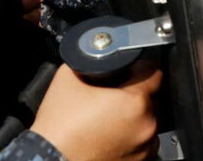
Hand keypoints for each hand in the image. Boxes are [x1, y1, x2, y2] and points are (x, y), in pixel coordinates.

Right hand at [31, 62, 162, 160]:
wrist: (49, 160)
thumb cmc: (59, 129)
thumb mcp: (68, 77)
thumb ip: (89, 60)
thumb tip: (96, 52)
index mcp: (135, 103)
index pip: (153, 72)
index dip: (141, 65)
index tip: (132, 67)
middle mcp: (146, 127)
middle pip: (148, 99)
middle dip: (131, 94)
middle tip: (109, 96)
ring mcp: (144, 150)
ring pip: (145, 122)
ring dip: (132, 118)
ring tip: (106, 119)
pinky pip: (140, 143)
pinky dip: (129, 137)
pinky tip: (108, 135)